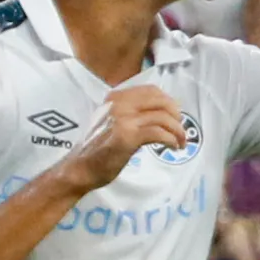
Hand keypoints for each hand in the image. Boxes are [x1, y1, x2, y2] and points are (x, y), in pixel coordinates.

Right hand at [67, 82, 189, 190]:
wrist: (80, 168)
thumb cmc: (97, 148)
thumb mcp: (112, 122)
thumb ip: (131, 113)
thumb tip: (161, 112)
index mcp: (116, 97)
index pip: (152, 90)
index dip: (169, 102)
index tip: (175, 116)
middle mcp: (119, 104)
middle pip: (161, 101)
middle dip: (176, 115)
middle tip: (180, 130)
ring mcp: (122, 119)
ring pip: (163, 117)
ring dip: (178, 131)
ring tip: (180, 142)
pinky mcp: (127, 137)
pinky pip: (159, 133)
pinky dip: (171, 139)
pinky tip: (173, 147)